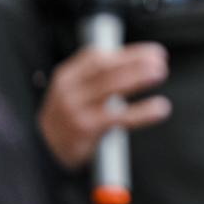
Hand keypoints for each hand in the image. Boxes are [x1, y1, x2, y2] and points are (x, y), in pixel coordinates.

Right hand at [38, 43, 171, 169]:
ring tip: (159, 73)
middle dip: (136, 62)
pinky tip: (159, 109)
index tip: (153, 52)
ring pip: (112, 88)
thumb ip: (99, 76)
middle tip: (160, 61)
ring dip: (139, 78)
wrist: (42, 151)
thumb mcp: (74, 92)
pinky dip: (143, 112)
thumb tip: (140, 62)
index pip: (98, 57)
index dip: (129, 53)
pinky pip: (119, 118)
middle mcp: (69, 90)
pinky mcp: (86, 130)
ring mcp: (76, 110)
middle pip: (106, 69)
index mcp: (68, 76)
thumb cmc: (68, 118)